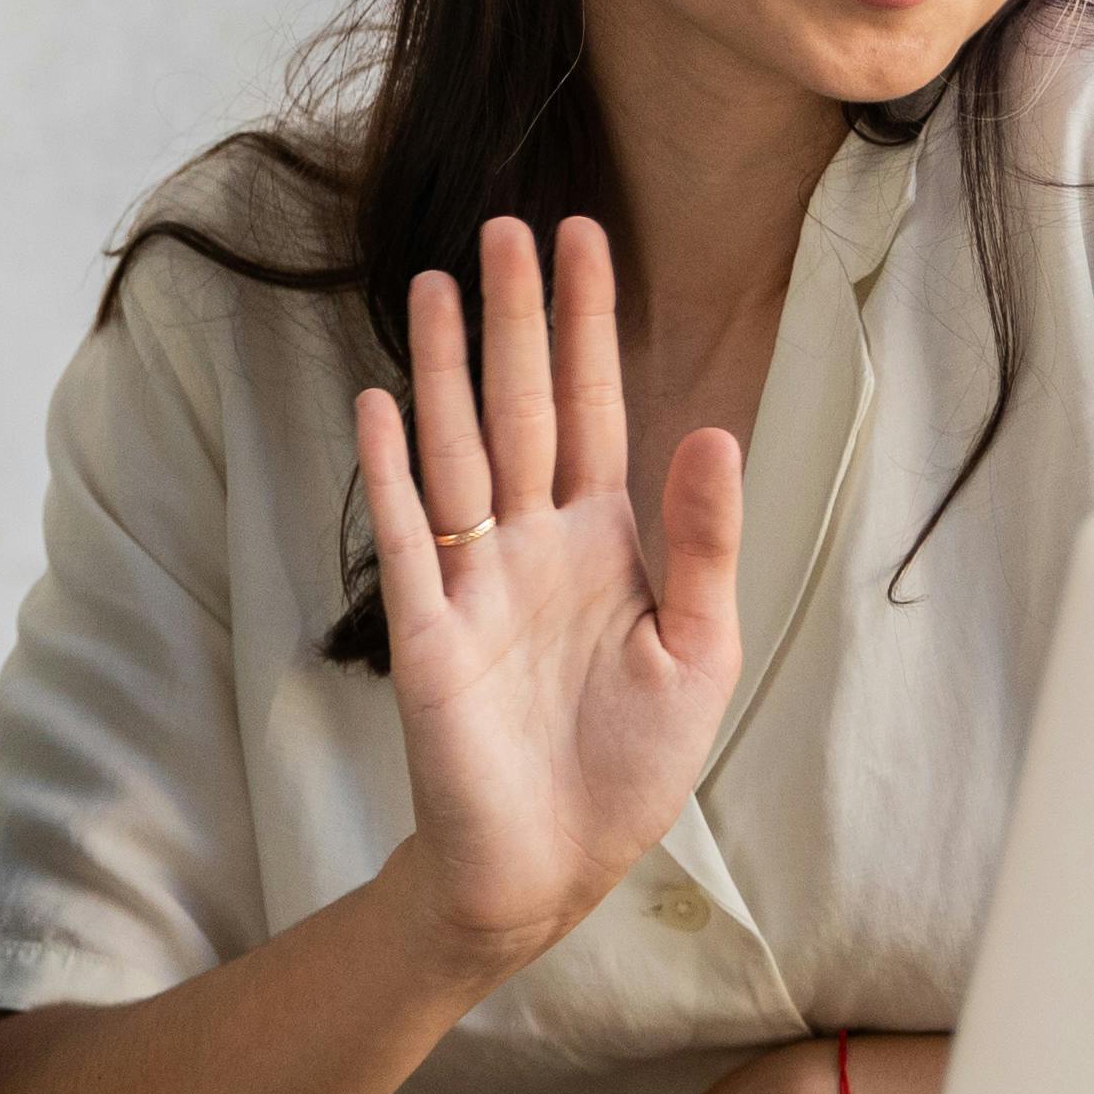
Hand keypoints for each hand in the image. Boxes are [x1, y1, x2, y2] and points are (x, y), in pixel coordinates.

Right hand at [352, 216, 746, 975]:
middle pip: (520, 407)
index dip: (589, 325)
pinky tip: (380, 403)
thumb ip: (703, 543)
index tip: (585, 238)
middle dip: (516, 318)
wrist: (552, 868)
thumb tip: (713, 428)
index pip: (594, 407)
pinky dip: (390, 473)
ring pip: (458, 452)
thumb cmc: (626, 767)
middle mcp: (530, 544)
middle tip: (505, 225)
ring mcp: (472, 583)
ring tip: (440, 284)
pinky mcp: (426, 636)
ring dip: (449, 369)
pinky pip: (404, 540)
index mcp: (600, 541)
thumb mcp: (699, 653)